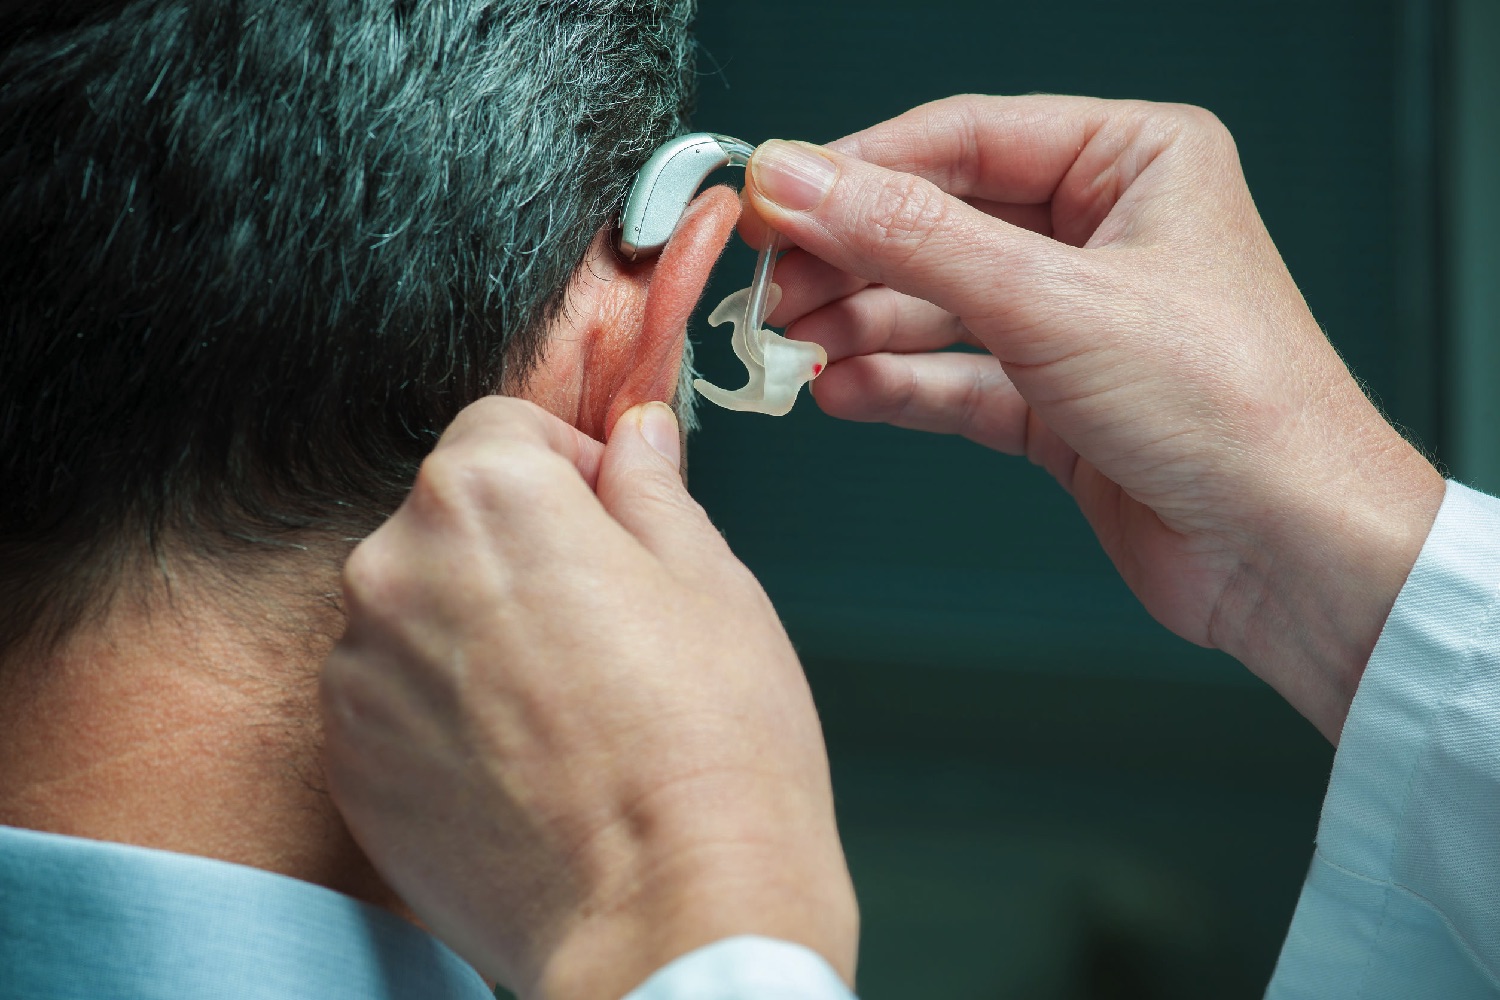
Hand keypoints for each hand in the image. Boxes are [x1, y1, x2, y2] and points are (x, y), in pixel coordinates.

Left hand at [320, 398, 856, 998]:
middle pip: (451, 520)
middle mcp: (394, 569)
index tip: (612, 521)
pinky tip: (524, 759)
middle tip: (603, 623)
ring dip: (475, 631)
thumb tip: (636, 437)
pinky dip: (443, 712)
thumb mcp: (711, 582)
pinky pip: (393, 701)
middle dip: (518, 548)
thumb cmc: (710, 748)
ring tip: (566, 706)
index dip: (571, 468)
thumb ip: (651, 488)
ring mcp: (360, 674)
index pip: (502, 429)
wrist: (667, 914)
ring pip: (419, 612)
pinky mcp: (349, 766)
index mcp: (486, 497)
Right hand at [742, 95, 1443, 740]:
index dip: (855, 170)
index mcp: (1133, 161)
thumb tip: (799, 179)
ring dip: (857, 326)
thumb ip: (911, 237)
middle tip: (765, 286)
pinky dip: (894, 384)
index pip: (962, 139)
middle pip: (938, 223)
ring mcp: (1076, 321)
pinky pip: (954, 378)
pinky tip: (838, 390)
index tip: (771, 200)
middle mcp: (1103, 233)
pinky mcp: (1057, 403)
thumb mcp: (1051, 301)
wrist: (1292, 556)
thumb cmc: (1233, 408)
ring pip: (936, 305)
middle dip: (847, 258)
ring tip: (786, 347)